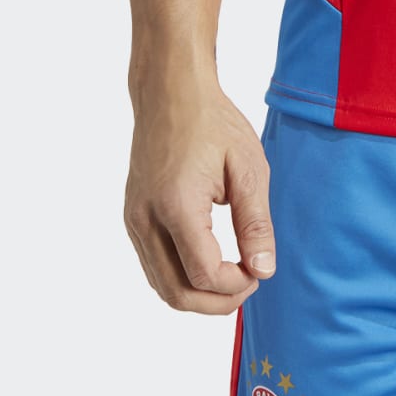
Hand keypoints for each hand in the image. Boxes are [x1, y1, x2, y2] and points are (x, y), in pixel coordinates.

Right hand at [124, 76, 275, 312]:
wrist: (170, 93)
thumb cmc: (213, 123)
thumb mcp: (248, 167)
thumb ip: (256, 222)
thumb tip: (264, 270)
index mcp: (176, 205)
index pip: (204, 274)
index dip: (237, 284)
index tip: (260, 269)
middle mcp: (145, 219)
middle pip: (176, 294)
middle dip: (217, 302)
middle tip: (249, 284)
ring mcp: (133, 221)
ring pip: (161, 286)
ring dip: (198, 295)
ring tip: (233, 276)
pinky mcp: (132, 218)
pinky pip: (153, 267)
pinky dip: (181, 277)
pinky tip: (209, 263)